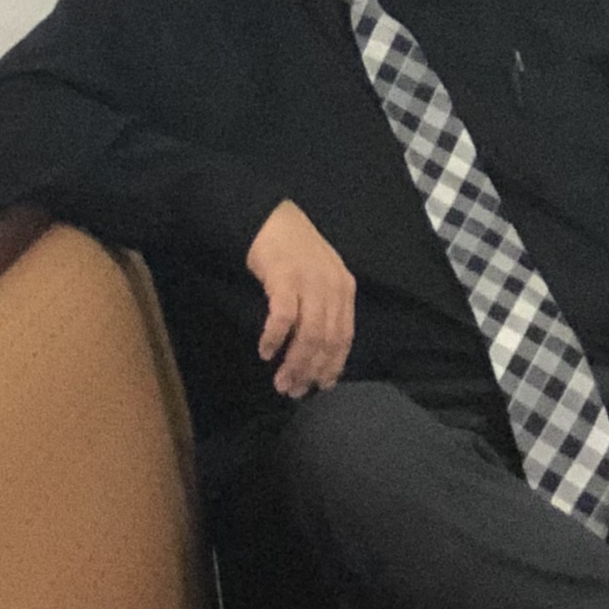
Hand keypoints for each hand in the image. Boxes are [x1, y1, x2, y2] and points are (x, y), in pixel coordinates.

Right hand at [245, 201, 355, 396]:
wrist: (271, 218)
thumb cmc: (292, 250)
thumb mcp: (318, 278)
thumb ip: (323, 306)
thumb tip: (317, 347)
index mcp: (344, 290)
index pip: (344, 337)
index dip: (332, 365)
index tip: (319, 386)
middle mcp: (332, 288)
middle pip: (326, 340)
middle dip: (310, 370)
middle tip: (293, 390)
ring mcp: (309, 282)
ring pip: (308, 334)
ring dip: (293, 362)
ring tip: (280, 381)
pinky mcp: (285, 278)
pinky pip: (283, 317)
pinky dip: (275, 338)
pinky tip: (265, 351)